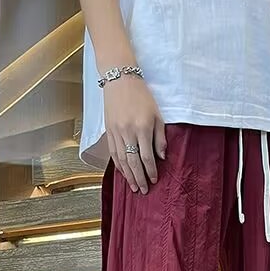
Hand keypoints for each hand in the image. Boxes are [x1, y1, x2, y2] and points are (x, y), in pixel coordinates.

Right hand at [104, 75, 166, 194]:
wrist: (120, 80)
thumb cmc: (142, 96)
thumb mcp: (157, 115)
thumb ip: (159, 137)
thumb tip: (161, 157)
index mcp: (142, 127)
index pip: (146, 156)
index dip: (151, 170)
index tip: (154, 180)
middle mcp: (127, 132)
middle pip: (133, 162)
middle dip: (139, 178)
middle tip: (143, 190)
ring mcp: (116, 132)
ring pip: (121, 160)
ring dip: (128, 175)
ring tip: (133, 187)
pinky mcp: (108, 131)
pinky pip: (113, 153)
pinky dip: (118, 165)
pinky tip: (123, 173)